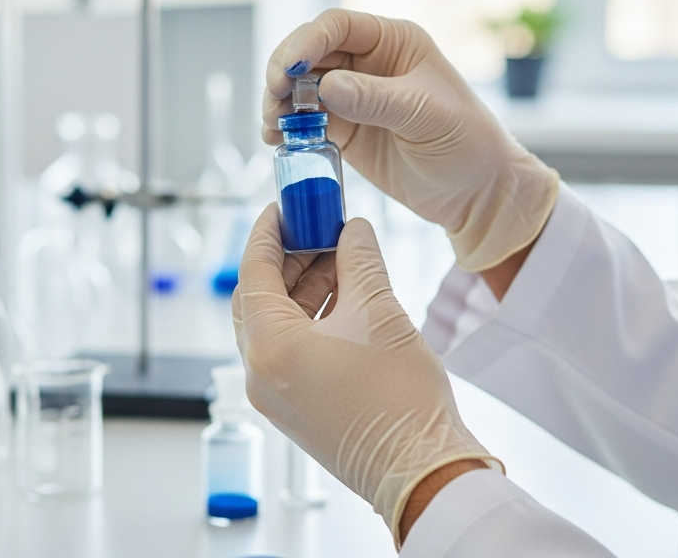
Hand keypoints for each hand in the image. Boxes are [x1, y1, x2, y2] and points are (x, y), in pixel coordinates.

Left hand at [232, 205, 501, 545]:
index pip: (254, 272)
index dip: (268, 233)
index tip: (283, 207)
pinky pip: (290, 351)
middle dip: (288, 260)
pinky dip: (311, 320)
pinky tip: (344, 298)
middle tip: (317, 229)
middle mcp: (260, 374)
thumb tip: (351, 231)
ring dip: (303, 290)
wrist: (422, 470)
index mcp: (269, 347)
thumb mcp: (379, 310)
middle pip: (259, 299)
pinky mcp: (297, 410)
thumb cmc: (400, 396)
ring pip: (276, 326)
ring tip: (340, 260)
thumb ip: (359, 260)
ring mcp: (275, 397)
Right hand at [262, 9, 559, 270]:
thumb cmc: (468, 144)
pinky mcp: (344, 129)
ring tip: (272, 126)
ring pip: (300, 86)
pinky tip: (277, 140)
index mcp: (394, 42)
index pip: (338, 26)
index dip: (307, 41)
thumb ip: (375, 99)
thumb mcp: (425, 116)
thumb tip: (326, 86)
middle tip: (274, 97)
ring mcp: (353, 95)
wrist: (477, 193)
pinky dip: (286, 126)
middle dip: (284, 71)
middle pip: (310, 52)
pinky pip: (305, 120)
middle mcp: (369, 62)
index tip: (289, 68)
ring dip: (280, 100)